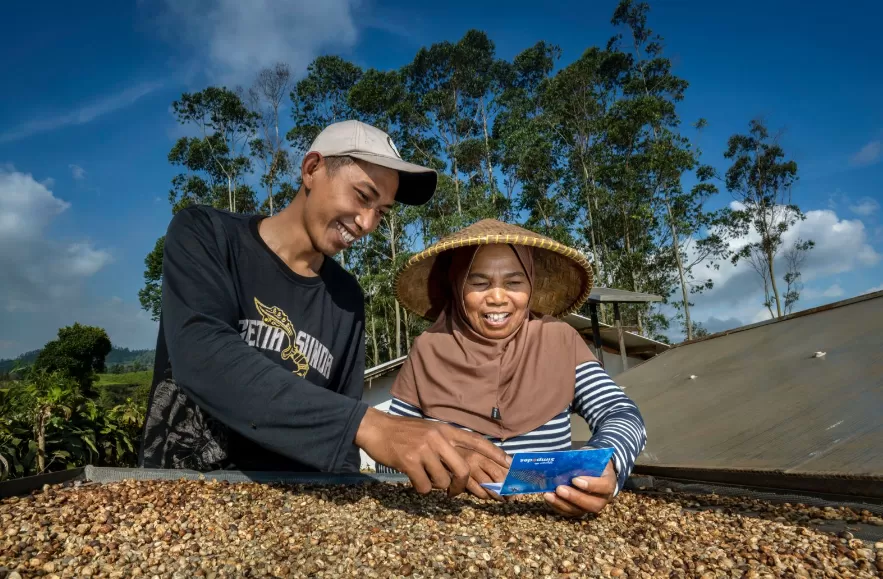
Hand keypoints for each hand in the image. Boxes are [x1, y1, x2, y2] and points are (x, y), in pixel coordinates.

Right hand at [355, 408, 510, 496]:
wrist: (376, 428)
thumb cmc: (404, 433)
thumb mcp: (429, 431)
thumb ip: (446, 444)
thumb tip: (463, 464)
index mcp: (445, 430)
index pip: (476, 441)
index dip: (494, 453)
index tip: (509, 464)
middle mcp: (438, 438)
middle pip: (463, 468)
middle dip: (461, 485)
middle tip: (454, 493)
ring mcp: (424, 449)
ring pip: (442, 481)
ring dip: (435, 486)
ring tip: (424, 476)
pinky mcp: (410, 461)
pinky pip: (424, 486)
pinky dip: (420, 488)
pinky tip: (412, 478)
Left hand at [543, 460, 616, 517]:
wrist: (594, 468)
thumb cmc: (592, 461)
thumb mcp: (591, 456)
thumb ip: (583, 459)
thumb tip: (564, 460)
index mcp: (609, 482)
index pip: (604, 487)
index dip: (590, 485)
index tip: (575, 479)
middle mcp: (603, 498)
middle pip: (592, 504)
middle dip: (574, 498)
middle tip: (559, 489)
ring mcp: (591, 506)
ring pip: (579, 511)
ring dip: (562, 504)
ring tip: (549, 495)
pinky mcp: (580, 510)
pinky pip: (569, 512)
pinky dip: (557, 506)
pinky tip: (548, 498)